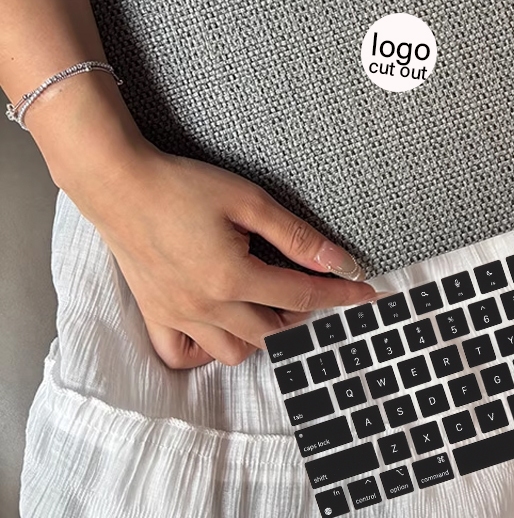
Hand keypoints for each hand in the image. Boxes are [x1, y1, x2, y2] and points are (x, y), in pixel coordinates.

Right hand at [69, 141, 377, 368]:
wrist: (119, 184)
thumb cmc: (183, 186)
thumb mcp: (248, 201)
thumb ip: (295, 235)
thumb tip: (338, 259)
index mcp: (233, 278)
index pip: (302, 297)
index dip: (340, 294)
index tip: (368, 293)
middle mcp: (207, 306)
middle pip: (273, 330)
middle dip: (304, 314)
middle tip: (313, 286)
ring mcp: (178, 316)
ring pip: (234, 351)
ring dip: (263, 335)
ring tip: (270, 303)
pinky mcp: (155, 314)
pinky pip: (184, 355)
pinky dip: (208, 351)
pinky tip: (221, 327)